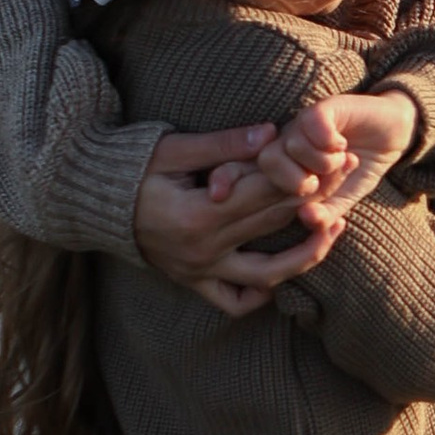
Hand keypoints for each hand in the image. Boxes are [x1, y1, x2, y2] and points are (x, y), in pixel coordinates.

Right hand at [135, 120, 339, 314]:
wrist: (87, 201)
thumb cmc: (129, 167)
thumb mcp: (172, 149)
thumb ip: (223, 144)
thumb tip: (272, 132)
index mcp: (199, 214)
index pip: (266, 194)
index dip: (307, 173)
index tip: (337, 157)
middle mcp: (203, 250)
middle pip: (273, 225)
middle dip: (316, 200)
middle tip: (347, 177)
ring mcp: (198, 271)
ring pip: (265, 275)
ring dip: (303, 257)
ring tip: (332, 231)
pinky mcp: (191, 281)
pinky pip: (231, 302)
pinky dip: (257, 296)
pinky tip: (280, 279)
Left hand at [258, 88, 423, 229]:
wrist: (391, 137)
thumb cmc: (360, 169)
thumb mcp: (342, 200)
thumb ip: (323, 216)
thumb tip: (305, 216)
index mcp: (284, 167)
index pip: (261, 181)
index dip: (278, 192)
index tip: (304, 196)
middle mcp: (287, 142)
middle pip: (269, 162)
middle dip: (302, 181)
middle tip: (328, 180)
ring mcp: (303, 123)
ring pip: (293, 145)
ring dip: (324, 161)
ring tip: (343, 160)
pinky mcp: (323, 108)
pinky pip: (311, 124)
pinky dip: (330, 142)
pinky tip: (343, 145)